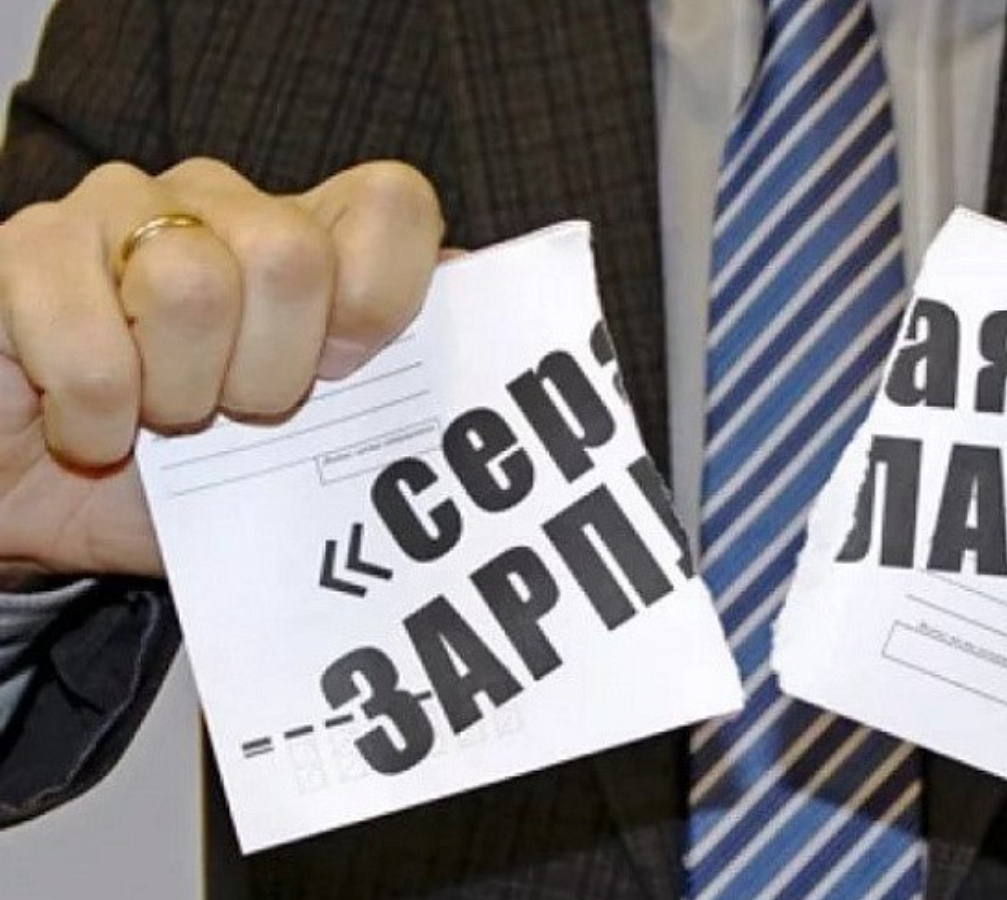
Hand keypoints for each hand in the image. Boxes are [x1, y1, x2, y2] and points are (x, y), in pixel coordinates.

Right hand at [0, 158, 443, 576]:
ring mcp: (119, 212)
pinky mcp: (30, 250)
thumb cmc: (187, 481)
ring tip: (162, 421)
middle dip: (271, 376)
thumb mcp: (303, 459)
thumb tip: (498, 378)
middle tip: (236, 417)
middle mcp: (221, 205)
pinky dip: (96, 413)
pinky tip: (91, 426)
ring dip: (179, 395)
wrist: (41, 504)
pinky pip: (88, 333)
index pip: (392, 204)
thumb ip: (393, 408)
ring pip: (193, 284)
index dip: (380, 301)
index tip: (341, 375)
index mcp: (307, 238)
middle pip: (294, 255)